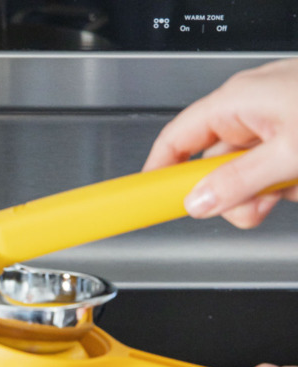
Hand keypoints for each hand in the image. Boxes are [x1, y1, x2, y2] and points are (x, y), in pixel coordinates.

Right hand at [142, 59, 297, 227]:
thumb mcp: (287, 152)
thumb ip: (239, 182)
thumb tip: (198, 202)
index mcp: (235, 102)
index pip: (175, 141)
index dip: (157, 173)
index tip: (144, 202)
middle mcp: (247, 112)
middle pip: (212, 171)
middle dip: (232, 196)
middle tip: (253, 203)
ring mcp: (269, 126)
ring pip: (242, 179)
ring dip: (262, 194)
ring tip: (290, 184)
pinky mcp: (287, 138)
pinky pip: (267, 174)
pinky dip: (281, 186)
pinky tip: (297, 180)